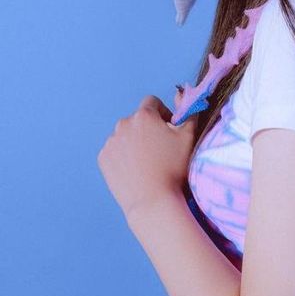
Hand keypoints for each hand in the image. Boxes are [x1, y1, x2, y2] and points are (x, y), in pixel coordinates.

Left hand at [97, 88, 197, 222]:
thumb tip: (182, 94)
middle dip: (148, 130)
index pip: (152, 103)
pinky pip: (115, 152)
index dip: (163, 114)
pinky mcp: (103, 159)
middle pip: (137, 120)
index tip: (169, 130)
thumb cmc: (173, 168)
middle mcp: (123, 124)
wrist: (152, 201)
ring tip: (148, 163)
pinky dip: (124, 157)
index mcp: (144, 116)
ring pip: (125, 136)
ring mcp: (110, 142)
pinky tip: (136, 171)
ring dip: (135, 143)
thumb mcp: (189, 137)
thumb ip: (189, 111)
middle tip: (160, 150)